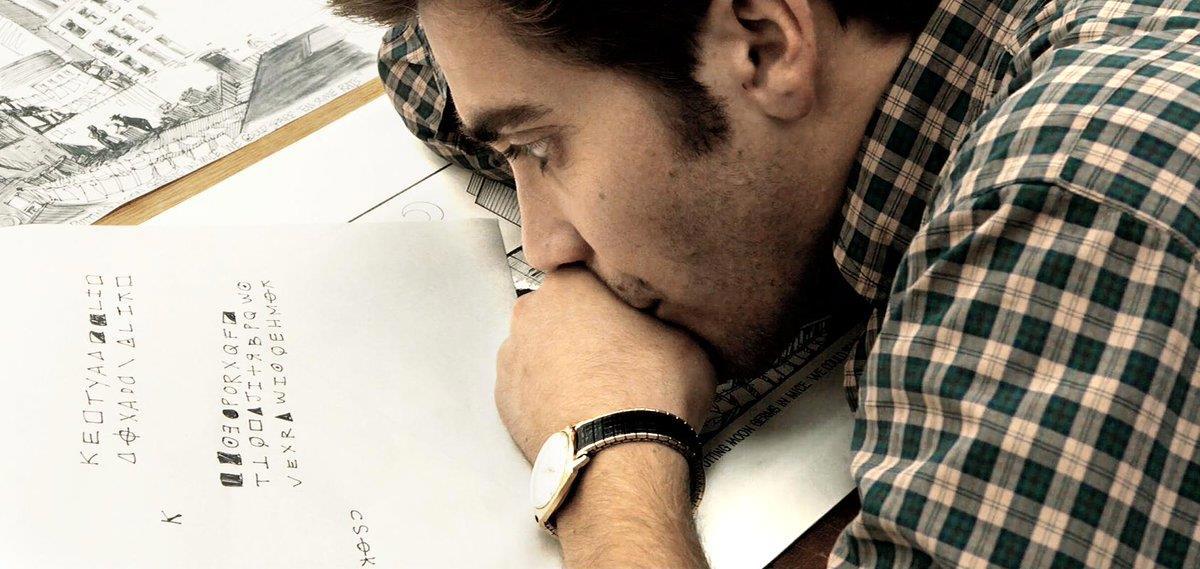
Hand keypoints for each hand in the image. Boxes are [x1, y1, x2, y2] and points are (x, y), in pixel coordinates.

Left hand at [496, 267, 715, 566]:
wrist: (618, 457)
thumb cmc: (651, 392)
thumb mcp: (687, 335)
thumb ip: (666, 312)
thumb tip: (674, 316)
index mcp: (572, 282)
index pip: (591, 271)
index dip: (615, 294)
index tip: (632, 313)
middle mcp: (532, 312)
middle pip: (562, 308)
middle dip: (585, 325)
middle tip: (621, 351)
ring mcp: (512, 357)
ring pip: (542, 348)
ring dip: (564, 360)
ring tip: (602, 387)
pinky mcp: (503, 400)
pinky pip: (530, 386)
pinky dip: (549, 393)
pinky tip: (581, 408)